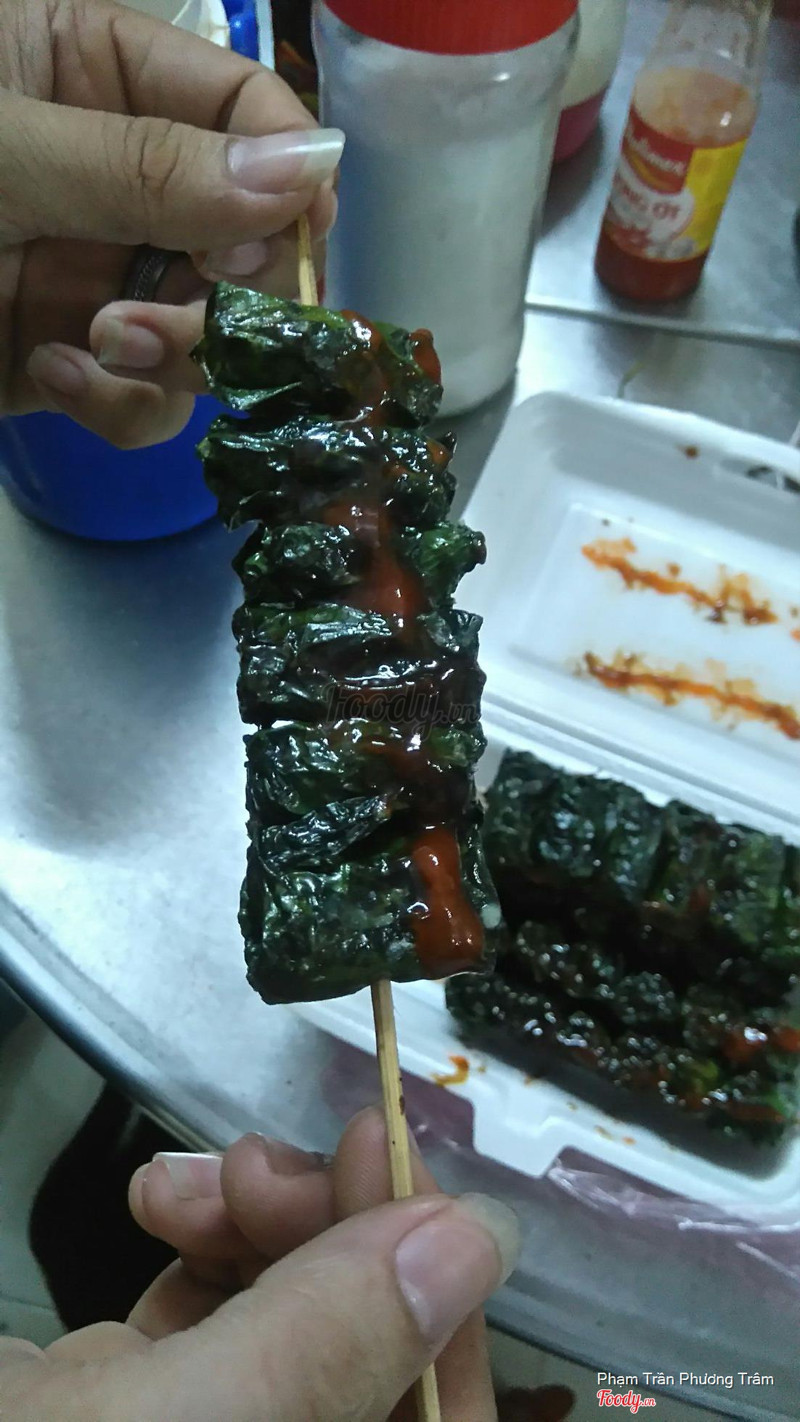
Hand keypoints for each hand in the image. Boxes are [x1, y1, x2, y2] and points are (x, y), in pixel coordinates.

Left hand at [0, 0, 341, 446]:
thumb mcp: (0, 146)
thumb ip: (149, 166)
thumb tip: (307, 172)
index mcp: (92, 72)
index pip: (240, 111)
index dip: (286, 175)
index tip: (289, 241)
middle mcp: (112, 179)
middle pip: (246, 238)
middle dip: (230, 289)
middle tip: (184, 310)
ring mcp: (91, 276)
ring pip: (208, 332)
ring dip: (176, 354)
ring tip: (102, 344)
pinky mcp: (62, 362)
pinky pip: (143, 398)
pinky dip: (120, 403)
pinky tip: (58, 377)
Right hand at [0, 1108, 518, 1419]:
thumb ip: (327, 1351)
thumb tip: (484, 1240)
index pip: (444, 1418)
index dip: (436, 1291)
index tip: (385, 1160)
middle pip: (371, 1356)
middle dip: (327, 1233)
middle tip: (259, 1161)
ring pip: (296, 1318)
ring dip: (258, 1220)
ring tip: (183, 1178)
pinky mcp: (137, 1411)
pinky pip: (215, 1314)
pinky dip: (201, 1238)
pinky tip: (156, 1197)